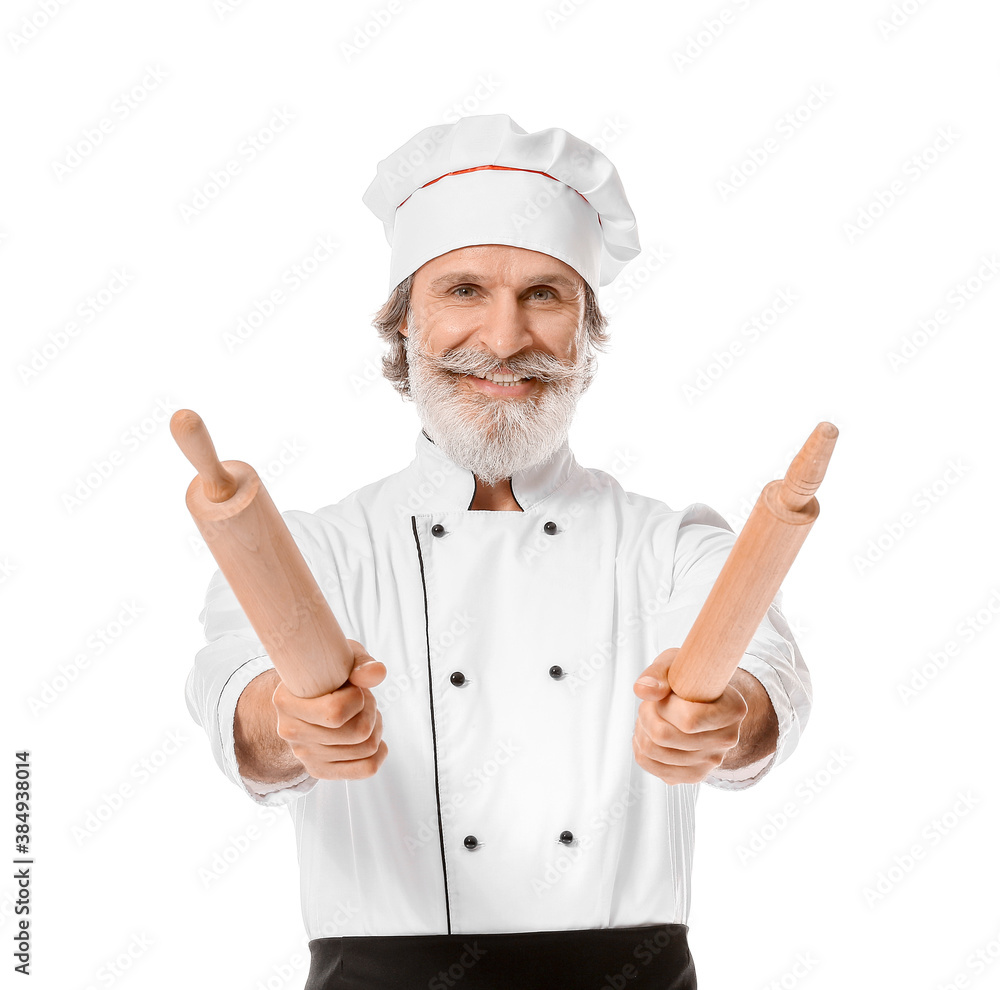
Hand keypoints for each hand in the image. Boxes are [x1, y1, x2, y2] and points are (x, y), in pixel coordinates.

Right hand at [272, 639, 388, 780]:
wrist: (306, 695)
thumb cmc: (325, 672)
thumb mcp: (340, 657)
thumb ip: (361, 662)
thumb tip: (377, 673)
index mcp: (285, 701)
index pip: (335, 712)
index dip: (358, 697)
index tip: (354, 686)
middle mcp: (290, 732)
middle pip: (358, 732)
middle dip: (371, 711)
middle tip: (364, 699)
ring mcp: (304, 755)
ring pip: (366, 749)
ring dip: (375, 727)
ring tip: (363, 713)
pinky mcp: (318, 770)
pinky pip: (366, 768)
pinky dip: (379, 752)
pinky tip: (372, 735)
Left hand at [632, 648, 747, 784]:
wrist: (702, 698)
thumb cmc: (689, 678)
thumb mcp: (677, 663)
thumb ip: (658, 673)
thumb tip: (642, 690)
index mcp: (734, 710)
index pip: (688, 720)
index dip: (664, 705)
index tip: (663, 694)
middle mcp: (728, 739)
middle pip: (665, 737)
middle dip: (646, 715)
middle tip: (650, 703)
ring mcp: (712, 761)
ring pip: (654, 752)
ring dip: (642, 730)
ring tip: (650, 716)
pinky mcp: (693, 774)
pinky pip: (651, 766)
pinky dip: (640, 747)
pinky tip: (648, 732)